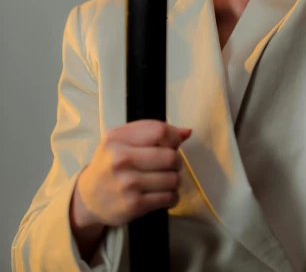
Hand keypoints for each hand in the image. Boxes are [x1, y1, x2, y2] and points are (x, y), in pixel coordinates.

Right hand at [72, 120, 191, 228]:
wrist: (88, 197)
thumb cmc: (109, 163)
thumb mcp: (122, 140)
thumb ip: (152, 132)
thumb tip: (186, 132)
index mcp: (117, 138)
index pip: (159, 131)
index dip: (173, 137)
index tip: (173, 144)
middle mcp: (120, 159)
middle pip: (170, 156)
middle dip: (176, 161)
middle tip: (170, 165)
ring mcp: (127, 184)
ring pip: (173, 178)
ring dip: (175, 179)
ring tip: (166, 179)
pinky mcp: (133, 206)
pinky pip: (168, 198)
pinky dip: (172, 196)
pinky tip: (164, 193)